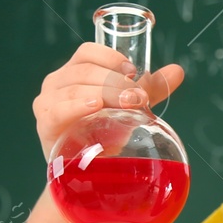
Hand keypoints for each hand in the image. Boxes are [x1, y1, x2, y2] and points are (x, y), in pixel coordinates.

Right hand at [33, 42, 184, 159]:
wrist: (85, 170)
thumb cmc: (102, 132)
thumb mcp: (128, 107)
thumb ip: (150, 88)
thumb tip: (178, 70)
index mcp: (75, 71)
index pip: (88, 52)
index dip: (110, 57)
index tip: (134, 71)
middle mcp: (57, 82)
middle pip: (85, 70)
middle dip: (116, 81)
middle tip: (140, 98)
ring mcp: (47, 101)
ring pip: (75, 87)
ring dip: (105, 93)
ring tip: (128, 104)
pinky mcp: (45, 123)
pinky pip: (58, 109)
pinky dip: (77, 105)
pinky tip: (95, 105)